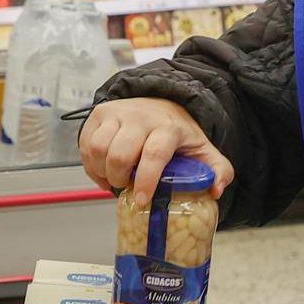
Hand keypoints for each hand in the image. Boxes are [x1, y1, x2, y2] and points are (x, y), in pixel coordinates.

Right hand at [79, 98, 233, 205]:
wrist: (161, 102)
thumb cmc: (179, 134)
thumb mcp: (204, 151)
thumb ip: (218, 171)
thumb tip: (216, 190)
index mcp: (168, 127)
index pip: (154, 154)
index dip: (146, 181)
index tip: (142, 200)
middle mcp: (140, 116)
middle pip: (120, 153)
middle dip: (119, 178)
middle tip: (126, 188)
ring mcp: (117, 113)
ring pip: (98, 148)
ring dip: (102, 171)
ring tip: (114, 178)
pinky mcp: (99, 114)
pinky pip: (85, 144)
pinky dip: (90, 163)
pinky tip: (103, 170)